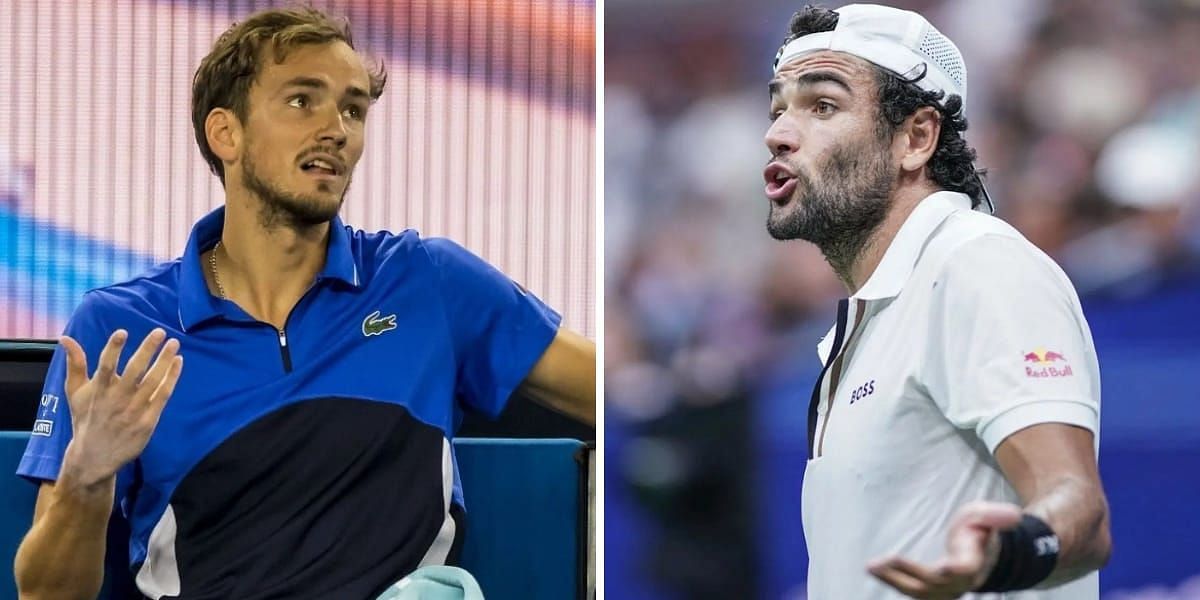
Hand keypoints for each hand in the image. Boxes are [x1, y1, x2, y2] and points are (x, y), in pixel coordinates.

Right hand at [59, 328, 182, 486]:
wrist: (94, 456)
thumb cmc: (86, 419)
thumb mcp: (75, 392)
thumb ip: (74, 364)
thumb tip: (65, 339)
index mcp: (98, 390)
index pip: (106, 365)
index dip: (113, 348)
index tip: (122, 331)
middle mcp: (117, 399)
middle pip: (134, 370)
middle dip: (147, 349)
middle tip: (159, 331)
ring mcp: (134, 410)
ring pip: (153, 381)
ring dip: (164, 360)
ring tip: (173, 343)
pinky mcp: (148, 421)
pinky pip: (163, 395)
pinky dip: (171, 378)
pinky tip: (178, 362)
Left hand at [867, 501, 1021, 598]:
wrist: (981, 553)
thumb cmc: (979, 530)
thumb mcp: (986, 516)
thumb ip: (996, 516)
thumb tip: (1014, 515)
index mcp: (972, 563)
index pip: (964, 570)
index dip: (955, 571)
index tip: (944, 567)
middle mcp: (958, 582)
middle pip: (932, 584)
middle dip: (907, 573)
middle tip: (881, 561)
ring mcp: (945, 589)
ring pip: (918, 591)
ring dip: (894, 580)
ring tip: (871, 566)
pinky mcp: (932, 591)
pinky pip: (912, 590)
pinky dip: (894, 582)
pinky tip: (877, 571)